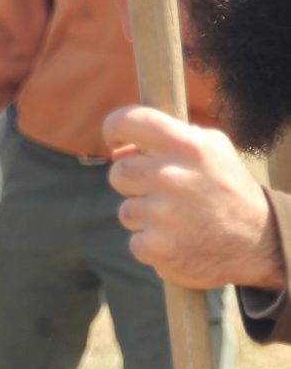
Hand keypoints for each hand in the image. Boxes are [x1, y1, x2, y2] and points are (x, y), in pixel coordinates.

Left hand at [103, 105, 283, 290]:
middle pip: (118, 172)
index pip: (131, 121)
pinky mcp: (157, 247)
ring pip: (126, 210)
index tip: (116, 140)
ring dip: (144, 215)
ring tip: (175, 218)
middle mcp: (173, 176)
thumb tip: (122, 148)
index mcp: (188, 145)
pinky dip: (151, 243)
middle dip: (132, 182)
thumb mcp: (212, 150)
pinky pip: (134, 240)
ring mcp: (163, 214)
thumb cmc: (226, 190)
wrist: (254, 242)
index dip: (114, 128)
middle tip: (158, 190)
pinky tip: (176, 239)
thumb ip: (172, 139)